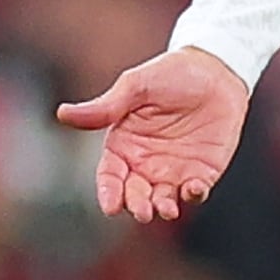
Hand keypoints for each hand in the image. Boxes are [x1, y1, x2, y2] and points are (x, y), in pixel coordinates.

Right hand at [57, 47, 251, 222]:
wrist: (215, 69)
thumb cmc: (170, 74)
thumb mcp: (135, 87)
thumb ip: (105, 107)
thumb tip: (63, 114)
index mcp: (123, 145)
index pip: (110, 176)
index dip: (109, 192)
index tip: (111, 206)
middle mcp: (145, 163)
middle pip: (135, 194)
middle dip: (136, 206)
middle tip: (141, 210)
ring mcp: (174, 171)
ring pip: (163, 200)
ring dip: (163, 208)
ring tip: (166, 209)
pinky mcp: (201, 172)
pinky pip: (195, 192)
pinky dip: (194, 195)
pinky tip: (194, 188)